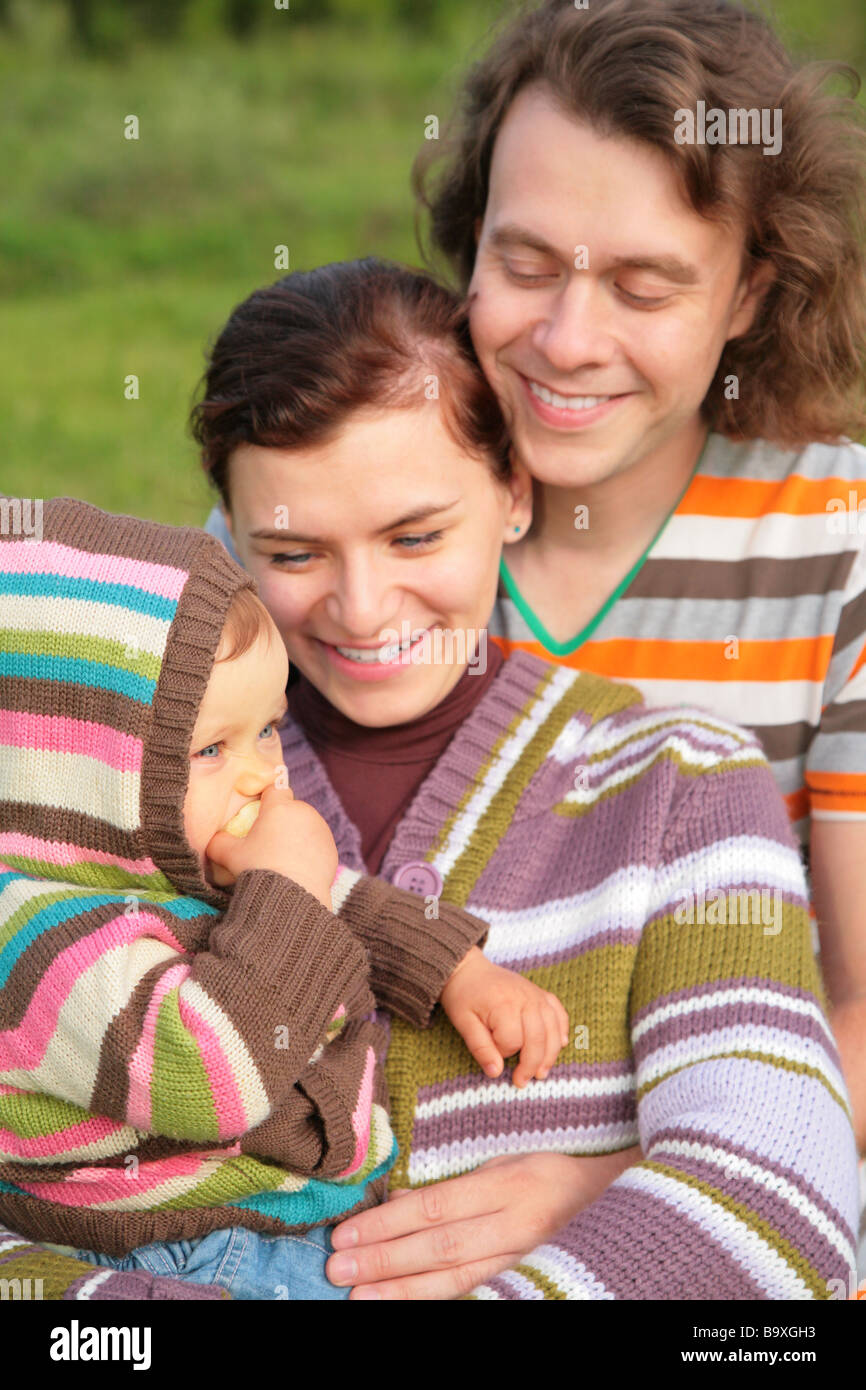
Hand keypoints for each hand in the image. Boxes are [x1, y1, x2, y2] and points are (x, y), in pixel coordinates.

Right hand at [206, 778, 337, 908]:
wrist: (291, 897)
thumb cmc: (258, 869)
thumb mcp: (229, 855)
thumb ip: (219, 842)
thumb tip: (215, 840)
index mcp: (279, 807)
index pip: (274, 789)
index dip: (267, 799)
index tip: (260, 813)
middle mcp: (304, 812)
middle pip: (290, 809)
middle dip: (281, 821)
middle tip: (267, 843)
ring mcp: (321, 830)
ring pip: (306, 826)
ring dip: (296, 836)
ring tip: (282, 859)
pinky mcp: (332, 848)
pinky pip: (316, 844)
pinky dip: (308, 852)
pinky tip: (297, 869)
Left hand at [325, 1148, 641, 1299]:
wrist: (617, 1201)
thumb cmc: (551, 1175)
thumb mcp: (503, 1163)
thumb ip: (452, 1184)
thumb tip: (398, 1199)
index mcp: (505, 1184)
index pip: (434, 1207)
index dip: (388, 1223)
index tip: (347, 1234)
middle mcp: (513, 1224)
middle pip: (438, 1248)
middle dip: (384, 1260)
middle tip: (338, 1270)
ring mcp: (521, 1258)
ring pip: (455, 1280)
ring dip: (402, 1290)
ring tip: (360, 1297)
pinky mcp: (526, 1279)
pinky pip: (476, 1293)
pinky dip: (438, 1300)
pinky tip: (406, 1304)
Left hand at [439, 947, 568, 1085]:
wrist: (469, 969)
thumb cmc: (464, 997)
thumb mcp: (463, 1023)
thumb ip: (480, 1048)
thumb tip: (496, 1072)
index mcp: (504, 1005)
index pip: (513, 1040)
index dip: (503, 1052)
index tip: (492, 1054)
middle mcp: (526, 998)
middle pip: (538, 1038)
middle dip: (532, 1064)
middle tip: (522, 1082)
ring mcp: (536, 995)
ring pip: (553, 1029)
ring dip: (550, 1054)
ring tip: (541, 1072)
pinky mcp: (541, 993)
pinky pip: (559, 1013)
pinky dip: (562, 1030)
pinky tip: (561, 1044)